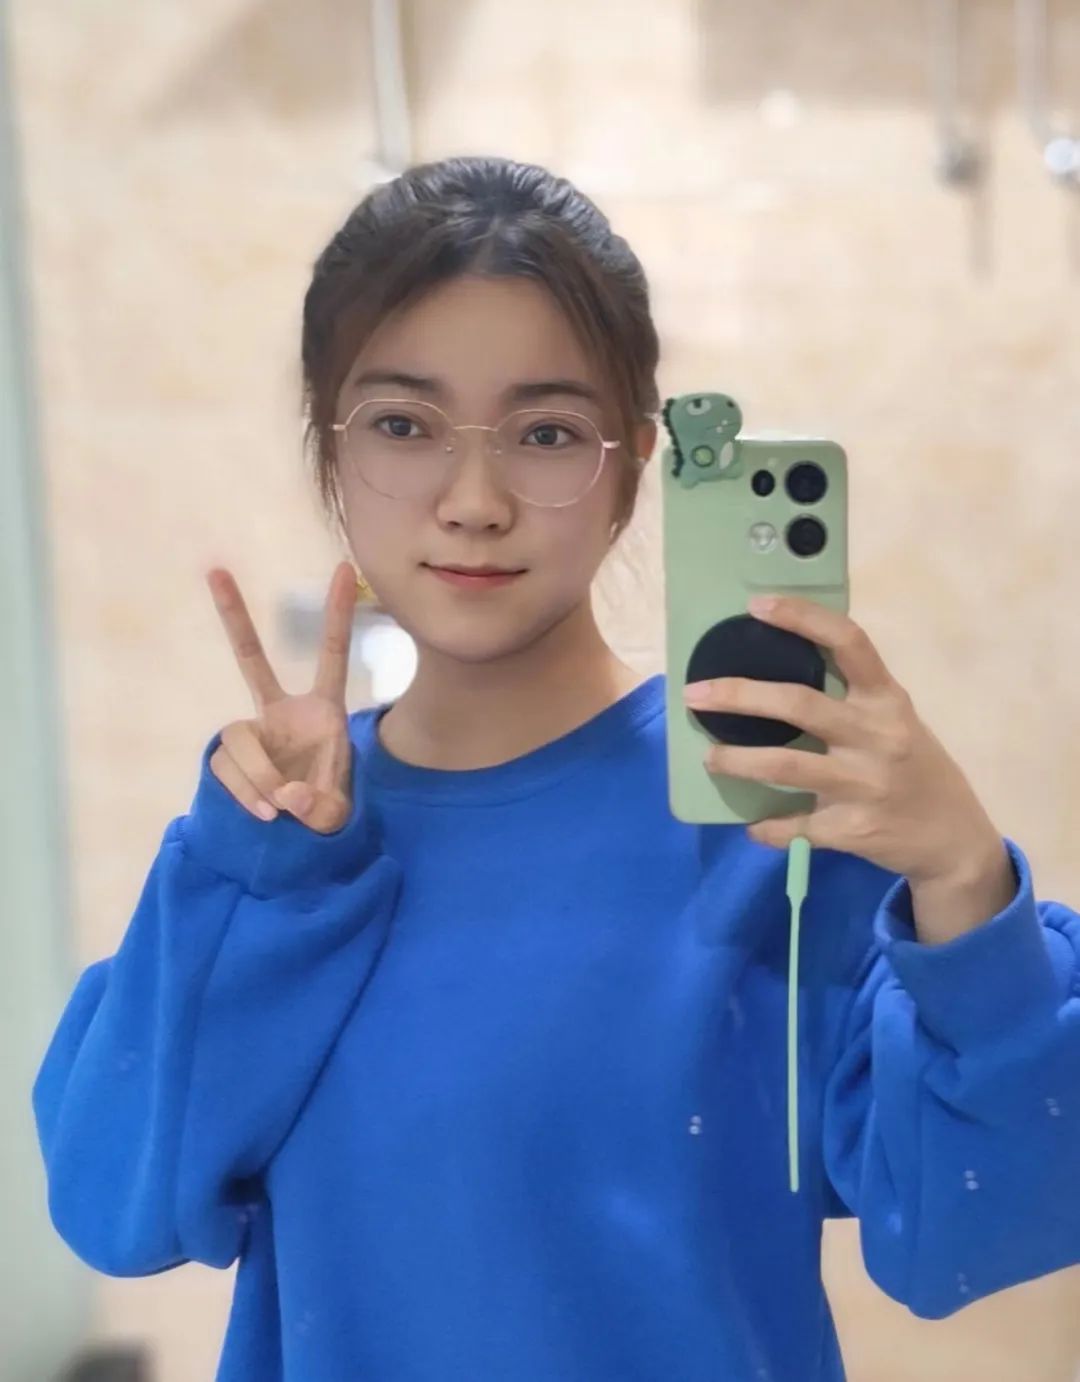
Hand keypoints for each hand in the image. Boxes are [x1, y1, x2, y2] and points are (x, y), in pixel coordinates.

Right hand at [206, 561, 356, 834]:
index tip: (345, 568)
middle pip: (250, 660)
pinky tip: (264, 812)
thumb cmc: (325, 811)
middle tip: (215, 570)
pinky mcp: (229, 757)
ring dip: (257, 776)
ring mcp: (252, 733)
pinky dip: (243, 791)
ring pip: (239, 740)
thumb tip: (284, 795)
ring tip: (278, 808)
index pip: (332, 656)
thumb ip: (320, 807)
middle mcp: (282, 713)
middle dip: (233, 617)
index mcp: (323, 711)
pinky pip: (225, 768)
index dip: (336, 615)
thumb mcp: (337, 815)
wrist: (295, 837)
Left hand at [687, 594, 1002, 886]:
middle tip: (696, 693)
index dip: (802, 618)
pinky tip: (751, 825)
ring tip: (709, 757)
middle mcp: (878, 736)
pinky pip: (793, 826)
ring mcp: (865, 785)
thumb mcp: (896, 722)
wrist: (955, 840)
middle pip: (799, 705)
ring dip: (737, 761)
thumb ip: (852, 699)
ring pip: (785, 766)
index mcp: (888, 700)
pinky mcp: (852, 829)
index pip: (849, 642)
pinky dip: (765, 827)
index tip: (757, 604)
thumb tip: (774, 672)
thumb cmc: (915, 768)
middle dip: (740, 696)